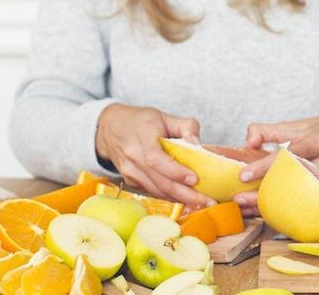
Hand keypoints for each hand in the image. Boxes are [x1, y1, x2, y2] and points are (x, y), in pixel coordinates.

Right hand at [95, 103, 214, 208]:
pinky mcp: (130, 181)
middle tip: (207, 201)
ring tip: (201, 203)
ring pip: (156, 190)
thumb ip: (186, 127)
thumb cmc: (141, 121)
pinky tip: (185, 200)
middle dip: (185, 194)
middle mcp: (133, 157)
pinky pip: (152, 192)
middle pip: (159, 181)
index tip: (194, 178)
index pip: (156, 159)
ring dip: (179, 199)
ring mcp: (129, 172)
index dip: (175, 171)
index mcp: (142, 137)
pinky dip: (169, 197)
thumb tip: (199, 145)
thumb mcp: (165, 116)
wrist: (111, 128)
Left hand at [232, 115, 318, 215]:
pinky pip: (309, 203)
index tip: (243, 176)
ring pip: (301, 195)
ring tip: (250, 211)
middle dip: (265, 192)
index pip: (286, 154)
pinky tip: (272, 216)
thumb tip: (247, 142)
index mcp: (312, 140)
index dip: (264, 165)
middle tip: (240, 200)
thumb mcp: (296, 124)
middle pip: (292, 179)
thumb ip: (268, 130)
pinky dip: (290, 211)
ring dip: (274, 205)